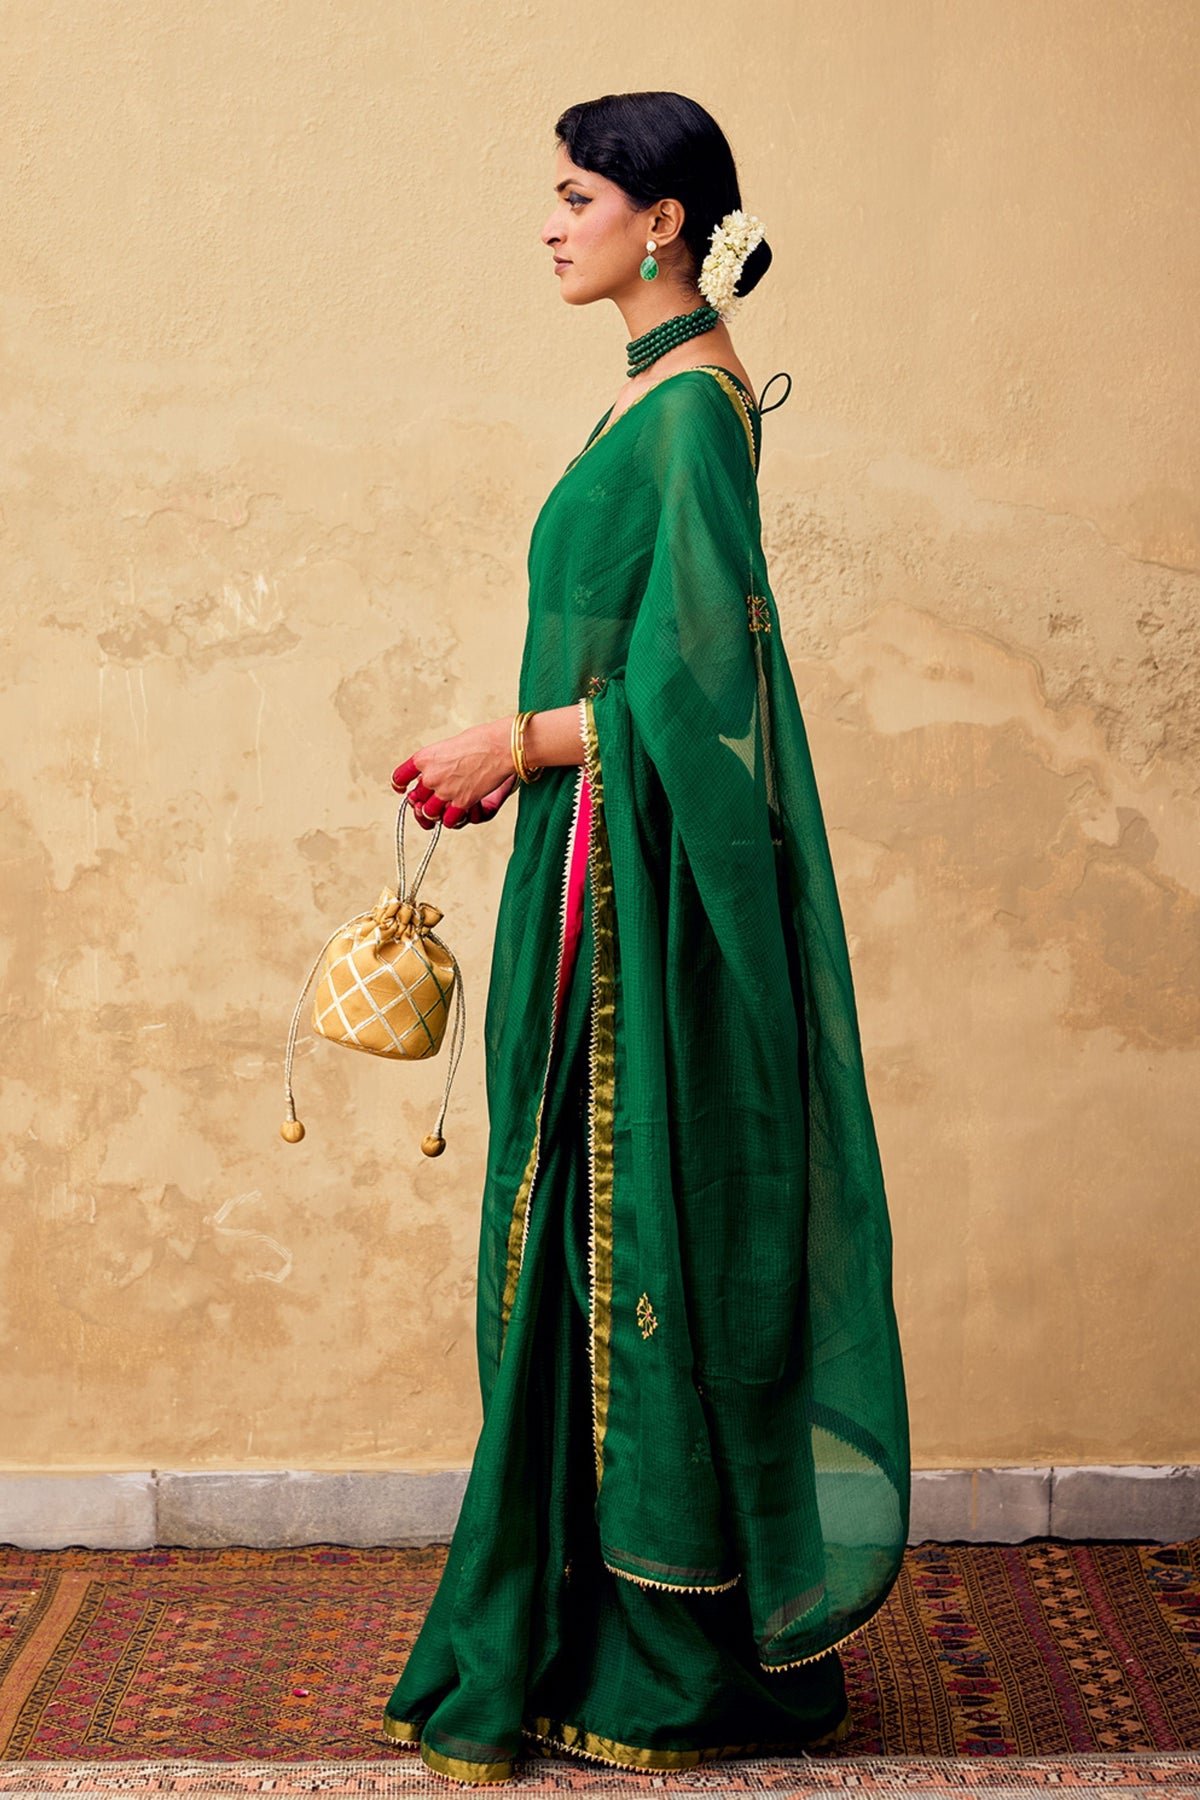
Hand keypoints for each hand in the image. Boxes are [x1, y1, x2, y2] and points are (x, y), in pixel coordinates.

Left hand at [392, 719, 517, 829]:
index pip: (399, 777)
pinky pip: (448, 820)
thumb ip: (438, 761)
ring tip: (445, 808)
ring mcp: (445, 790)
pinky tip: (459, 813)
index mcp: (424, 758)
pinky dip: (452, 819)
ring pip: (429, 812)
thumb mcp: (449, 745)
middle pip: (416, 798)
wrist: (500, 746)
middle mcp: (430, 776)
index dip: (399, 785)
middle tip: (433, 799)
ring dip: (436, 812)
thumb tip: (438, 771)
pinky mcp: (461, 802)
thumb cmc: (481, 740)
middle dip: (423, 800)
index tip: (402, 789)